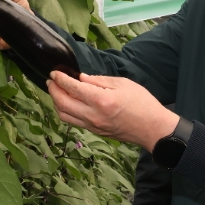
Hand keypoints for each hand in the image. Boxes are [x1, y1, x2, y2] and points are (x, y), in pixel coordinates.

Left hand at [46, 72, 178, 150]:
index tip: (54, 73)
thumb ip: (99, 81)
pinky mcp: (95, 132)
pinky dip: (66, 111)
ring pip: (64, 115)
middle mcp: (93, 115)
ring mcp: (92, 126)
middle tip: (51, 81)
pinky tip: (68, 103)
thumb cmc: (142, 103)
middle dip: (53, 90)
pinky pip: (73, 121)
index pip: (72, 88)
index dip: (60, 79)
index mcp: (101, 100)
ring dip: (56, 102)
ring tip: (56, 91)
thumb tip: (81, 78)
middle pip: (62, 103)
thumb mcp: (123, 84)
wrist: (152, 128)